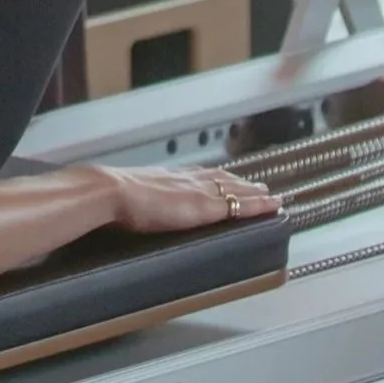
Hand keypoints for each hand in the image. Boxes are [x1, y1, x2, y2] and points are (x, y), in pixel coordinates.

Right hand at [98, 165, 278, 233]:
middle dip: (243, 184)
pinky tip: (272, 206)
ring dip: (255, 192)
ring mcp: (198, 192)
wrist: (111, 191)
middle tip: (261, 187)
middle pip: (224, 180)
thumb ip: (138, 197)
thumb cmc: (111, 196)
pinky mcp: (204, 207)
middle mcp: (188, 180)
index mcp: (169, 177)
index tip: (231, 178)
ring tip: (270, 196)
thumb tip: (131, 204)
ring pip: (236, 190)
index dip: (220, 177)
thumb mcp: (128, 193)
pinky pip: (240, 205)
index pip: (202, 175)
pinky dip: (259, 205)